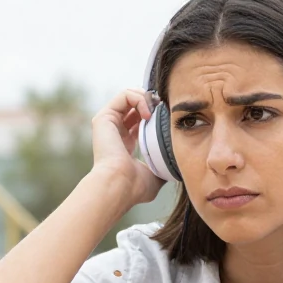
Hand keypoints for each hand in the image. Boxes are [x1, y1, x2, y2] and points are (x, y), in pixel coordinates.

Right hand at [89, 89, 164, 206]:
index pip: (139, 120)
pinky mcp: (104, 117)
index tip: (168, 117)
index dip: (155, 113)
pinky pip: (124, 95)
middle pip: (134, 104)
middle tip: (164, 109)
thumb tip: (178, 167)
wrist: (119, 185)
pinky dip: (139, 98)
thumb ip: (163, 166)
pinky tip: (148, 113)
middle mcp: (115, 131)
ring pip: (129, 96)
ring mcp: (108, 124)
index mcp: (125, 144)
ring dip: (147, 98)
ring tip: (156, 110)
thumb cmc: (134, 187)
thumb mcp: (155, 176)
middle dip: (152, 102)